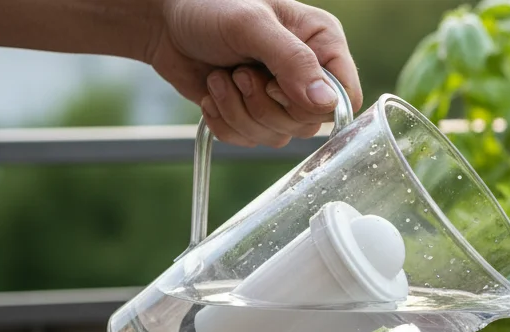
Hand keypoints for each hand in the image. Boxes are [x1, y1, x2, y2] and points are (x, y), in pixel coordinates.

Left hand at [142, 0, 361, 147]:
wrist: (165, 23)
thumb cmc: (208, 8)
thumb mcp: (252, 26)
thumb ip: (293, 61)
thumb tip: (327, 102)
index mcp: (322, 43)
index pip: (344, 97)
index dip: (313, 105)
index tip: (277, 85)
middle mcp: (308, 73)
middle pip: (308, 124)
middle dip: (264, 106)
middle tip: (240, 73)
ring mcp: (281, 97)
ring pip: (278, 136)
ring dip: (238, 112)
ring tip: (221, 78)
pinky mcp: (254, 114)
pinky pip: (250, 141)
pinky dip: (224, 122)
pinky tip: (213, 93)